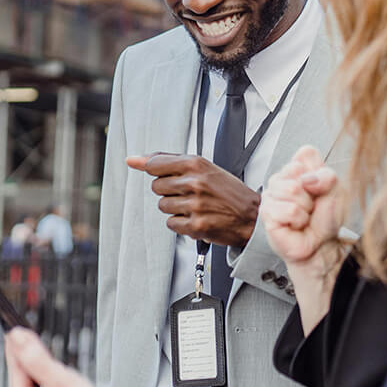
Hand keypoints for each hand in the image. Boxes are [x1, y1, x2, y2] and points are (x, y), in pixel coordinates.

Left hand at [5, 328, 143, 386]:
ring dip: (46, 379)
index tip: (13, 332)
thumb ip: (36, 358)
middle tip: (38, 345)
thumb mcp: (59, 380)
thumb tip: (17, 339)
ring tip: (59, 370)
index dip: (17, 348)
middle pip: (26, 381)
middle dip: (35, 364)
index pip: (15, 369)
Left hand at [126, 153, 260, 246]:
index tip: (143, 166)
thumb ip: (170, 161)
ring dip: (176, 208)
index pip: (155, 164)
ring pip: (163, 206)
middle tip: (189, 192)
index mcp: (196, 164)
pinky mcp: (195, 225)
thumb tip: (134, 160)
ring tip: (195, 206)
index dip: (149, 167)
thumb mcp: (205, 167)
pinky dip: (181, 223)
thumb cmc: (229, 192)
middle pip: (157, 187)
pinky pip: (171, 224)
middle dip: (169, 191)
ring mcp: (194, 205)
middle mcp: (194, 183)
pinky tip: (196, 218)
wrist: (252, 216)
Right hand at [262, 145, 344, 276]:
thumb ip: (326, 176)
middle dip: (311, 192)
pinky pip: (288, 210)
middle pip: (295, 169)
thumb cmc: (325, 218)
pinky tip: (296, 224)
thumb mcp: (336, 191)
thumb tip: (307, 179)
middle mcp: (281, 180)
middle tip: (311, 205)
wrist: (321, 245)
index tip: (320, 189)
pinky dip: (299, 219)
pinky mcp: (267, 214)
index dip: (319, 173)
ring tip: (304, 215)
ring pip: (291, 189)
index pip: (305, 153)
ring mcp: (271, 196)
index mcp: (297, 170)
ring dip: (305, 207)